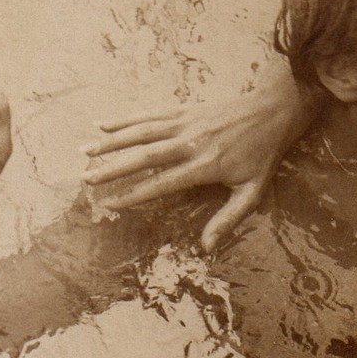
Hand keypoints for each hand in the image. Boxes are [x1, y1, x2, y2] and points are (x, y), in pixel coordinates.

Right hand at [81, 56, 314, 248]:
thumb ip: (228, 219)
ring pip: (141, 132)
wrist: (272, 111)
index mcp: (205, 165)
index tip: (110, 204)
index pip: (163, 183)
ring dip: (111, 142)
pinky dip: (124, 120)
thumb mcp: (252, 192)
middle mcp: (190, 142)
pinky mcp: (183, 110)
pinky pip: (149, 115)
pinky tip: (102, 125)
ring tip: (84, 152)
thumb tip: (206, 248)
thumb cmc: (262, 156)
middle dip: (113, 168)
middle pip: (144, 156)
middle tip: (86, 179)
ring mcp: (185, 123)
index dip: (135, 194)